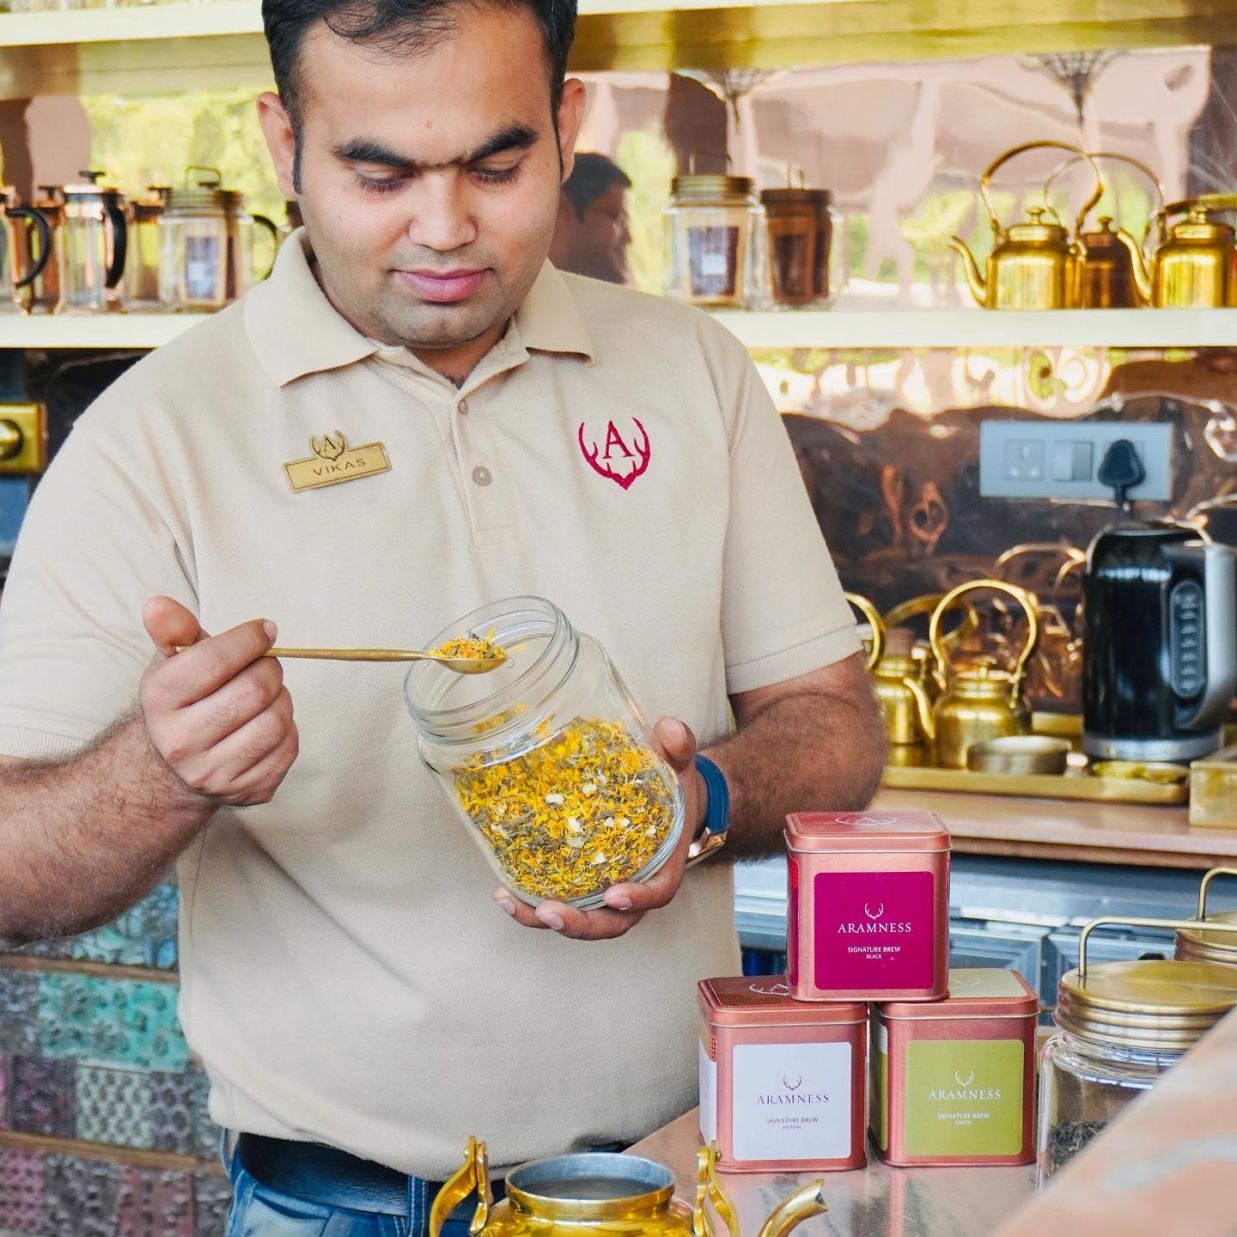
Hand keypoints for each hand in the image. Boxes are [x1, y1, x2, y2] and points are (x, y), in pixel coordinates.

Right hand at [139, 596, 298, 806]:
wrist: (177, 766)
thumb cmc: (186, 700)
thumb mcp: (174, 661)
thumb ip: (173, 630)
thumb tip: (159, 606)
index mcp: (160, 700)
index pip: (215, 660)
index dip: (250, 639)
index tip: (265, 630)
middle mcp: (180, 742)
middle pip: (253, 691)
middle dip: (269, 669)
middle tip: (265, 665)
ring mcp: (213, 773)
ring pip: (275, 721)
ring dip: (281, 699)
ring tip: (266, 695)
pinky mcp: (246, 791)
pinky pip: (288, 748)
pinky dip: (287, 728)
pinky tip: (267, 723)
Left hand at [493, 716, 705, 939]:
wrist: (666, 795)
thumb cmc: (672, 784)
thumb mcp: (679, 761)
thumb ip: (679, 744)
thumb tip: (669, 730)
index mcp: (664, 865)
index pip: (657, 893)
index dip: (638, 899)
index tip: (615, 895)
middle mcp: (636, 887)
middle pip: (612, 922)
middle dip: (580, 923)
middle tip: (549, 912)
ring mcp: (607, 888)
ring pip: (582, 919)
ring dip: (545, 919)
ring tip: (511, 902)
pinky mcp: (583, 882)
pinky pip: (561, 901)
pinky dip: (533, 904)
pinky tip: (503, 892)